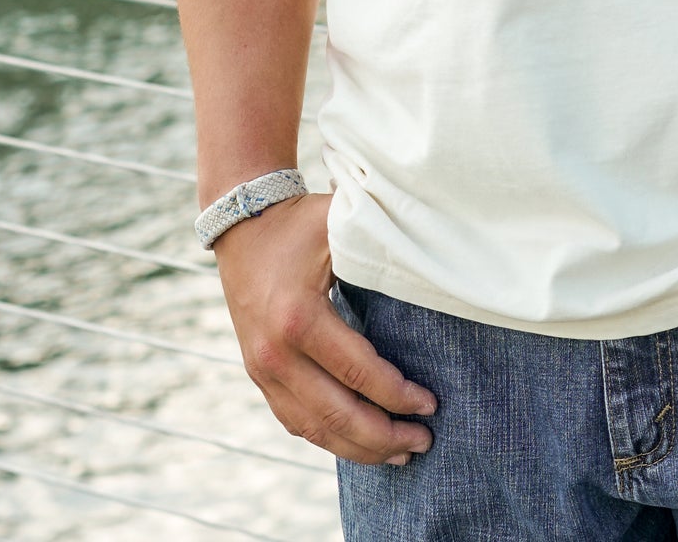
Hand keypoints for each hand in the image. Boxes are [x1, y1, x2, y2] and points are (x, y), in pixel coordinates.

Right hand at [213, 192, 436, 464]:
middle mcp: (276, 353)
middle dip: (384, 435)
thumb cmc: (300, 224)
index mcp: (300, 318)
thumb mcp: (339, 225)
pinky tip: (358, 444)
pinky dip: (329, 438)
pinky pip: (295, 422)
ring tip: (399, 454)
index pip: (358, 372)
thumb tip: (434, 262)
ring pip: (315, 428)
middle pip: (337, 414)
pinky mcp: (258, 376)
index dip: (397, 395)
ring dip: (359, 448)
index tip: (431, 404)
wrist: (243, 227)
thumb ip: (381, 246)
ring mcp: (263, 370)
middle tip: (424, 441)